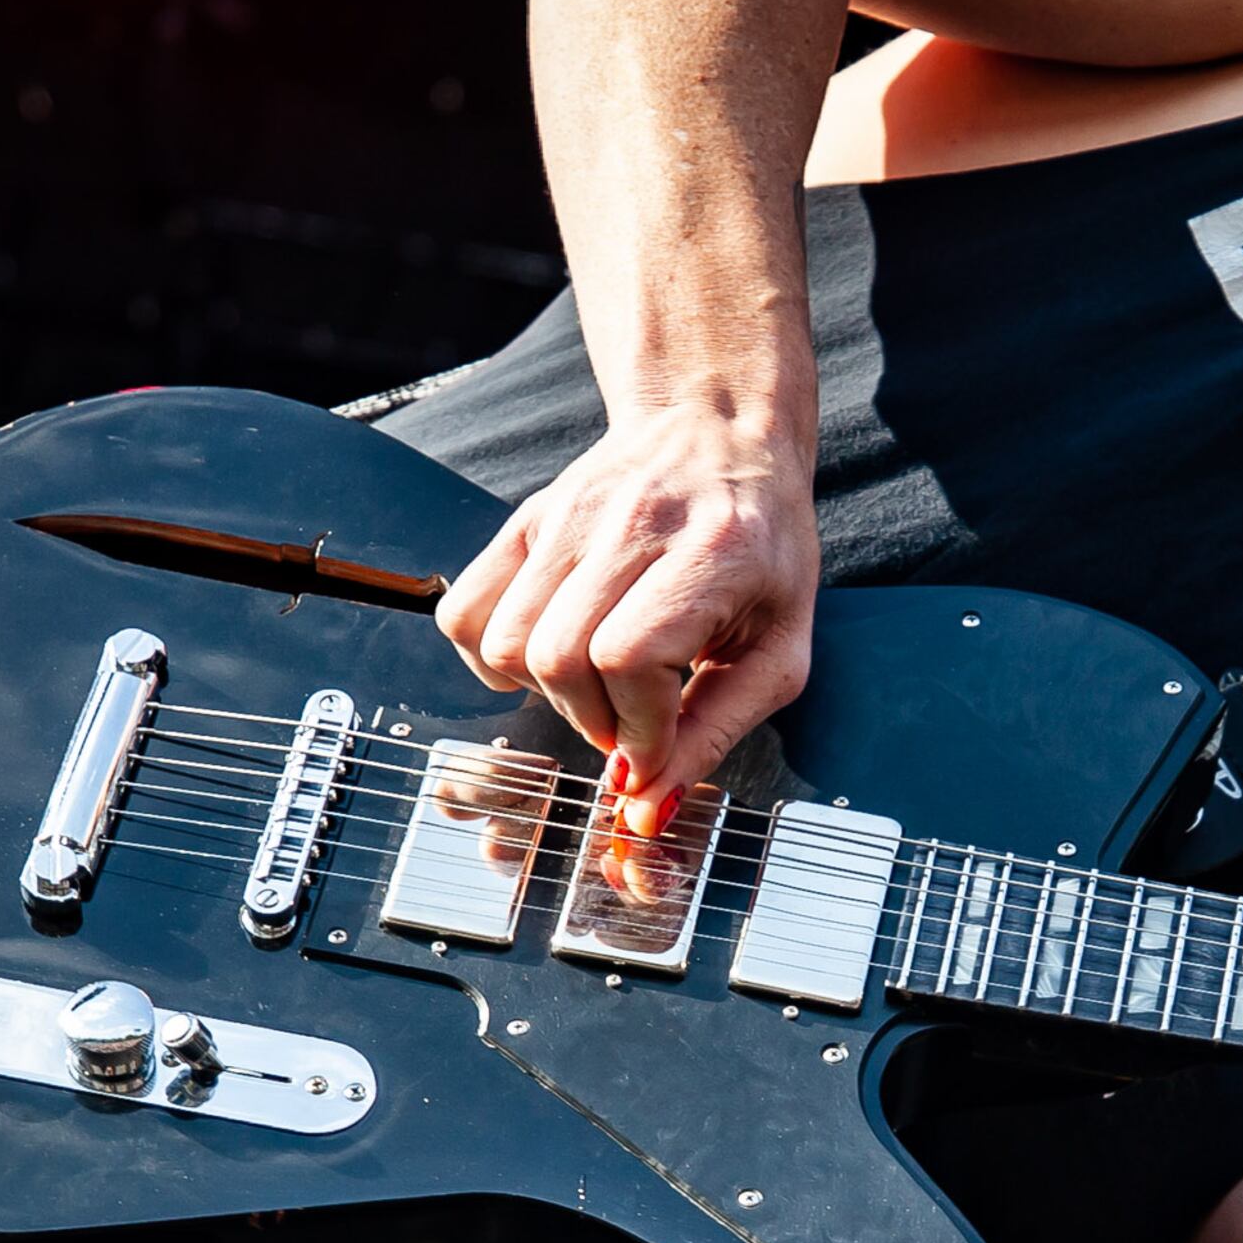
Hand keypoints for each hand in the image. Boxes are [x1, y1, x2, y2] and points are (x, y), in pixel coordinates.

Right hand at [434, 404, 817, 831]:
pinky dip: (491, 658)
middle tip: (630, 721)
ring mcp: (566, 515)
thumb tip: (643, 808)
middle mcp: (631, 523)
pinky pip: (465, 612)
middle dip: (594, 719)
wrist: (720, 434)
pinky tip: (543, 658)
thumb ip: (717, 731)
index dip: (638, 726)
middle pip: (561, 656)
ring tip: (596, 687)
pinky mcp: (525, 519)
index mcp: (712, 550)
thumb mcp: (777, 647)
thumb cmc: (762, 549)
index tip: (657, 746)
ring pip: (506, 640)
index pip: (631, 657)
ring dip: (546, 694)